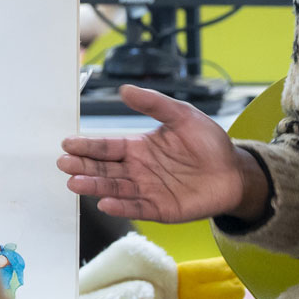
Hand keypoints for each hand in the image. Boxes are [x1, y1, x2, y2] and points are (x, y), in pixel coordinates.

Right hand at [58, 85, 266, 222]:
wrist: (235, 171)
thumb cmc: (209, 143)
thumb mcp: (182, 115)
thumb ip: (154, 104)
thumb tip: (124, 89)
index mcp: (138, 148)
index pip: (107, 147)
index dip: (87, 146)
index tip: (67, 143)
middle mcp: (138, 170)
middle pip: (104, 169)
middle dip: (83, 166)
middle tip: (63, 164)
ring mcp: (148, 191)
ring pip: (115, 189)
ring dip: (94, 187)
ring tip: (75, 182)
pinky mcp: (161, 209)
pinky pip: (138, 208)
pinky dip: (121, 206)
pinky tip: (105, 203)